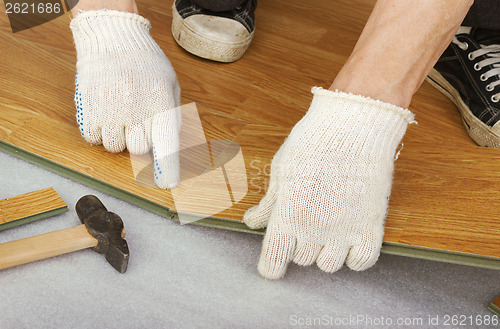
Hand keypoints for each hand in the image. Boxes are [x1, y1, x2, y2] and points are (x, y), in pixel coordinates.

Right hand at [70, 10, 180, 188]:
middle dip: (139, 140)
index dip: (167, 166)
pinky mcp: (88, 108)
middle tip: (136, 119)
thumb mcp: (169, 85)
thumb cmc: (145, 64)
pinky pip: (94, 139)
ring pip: (115, 148)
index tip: (168, 184)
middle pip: (139, 150)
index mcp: (160, 100)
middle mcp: (135, 107)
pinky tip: (105, 112)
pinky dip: (99, 132)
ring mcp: (109, 108)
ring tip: (120, 112)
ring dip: (118, 137)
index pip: (166, 142)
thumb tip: (171, 149)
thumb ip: (172, 116)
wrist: (112, 38)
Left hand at [243, 88, 414, 278]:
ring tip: (326, 230)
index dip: (270, 267)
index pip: (274, 259)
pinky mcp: (371, 225)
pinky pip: (362, 261)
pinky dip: (353, 257)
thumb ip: (269, 203)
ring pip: (328, 264)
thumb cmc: (312, 143)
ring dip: (323, 252)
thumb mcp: (281, 170)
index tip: (271, 268)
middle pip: (300, 259)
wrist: (353, 125)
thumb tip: (252, 222)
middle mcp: (315, 228)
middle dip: (297, 245)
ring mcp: (345, 230)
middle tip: (304, 223)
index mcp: (288, 214)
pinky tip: (348, 242)